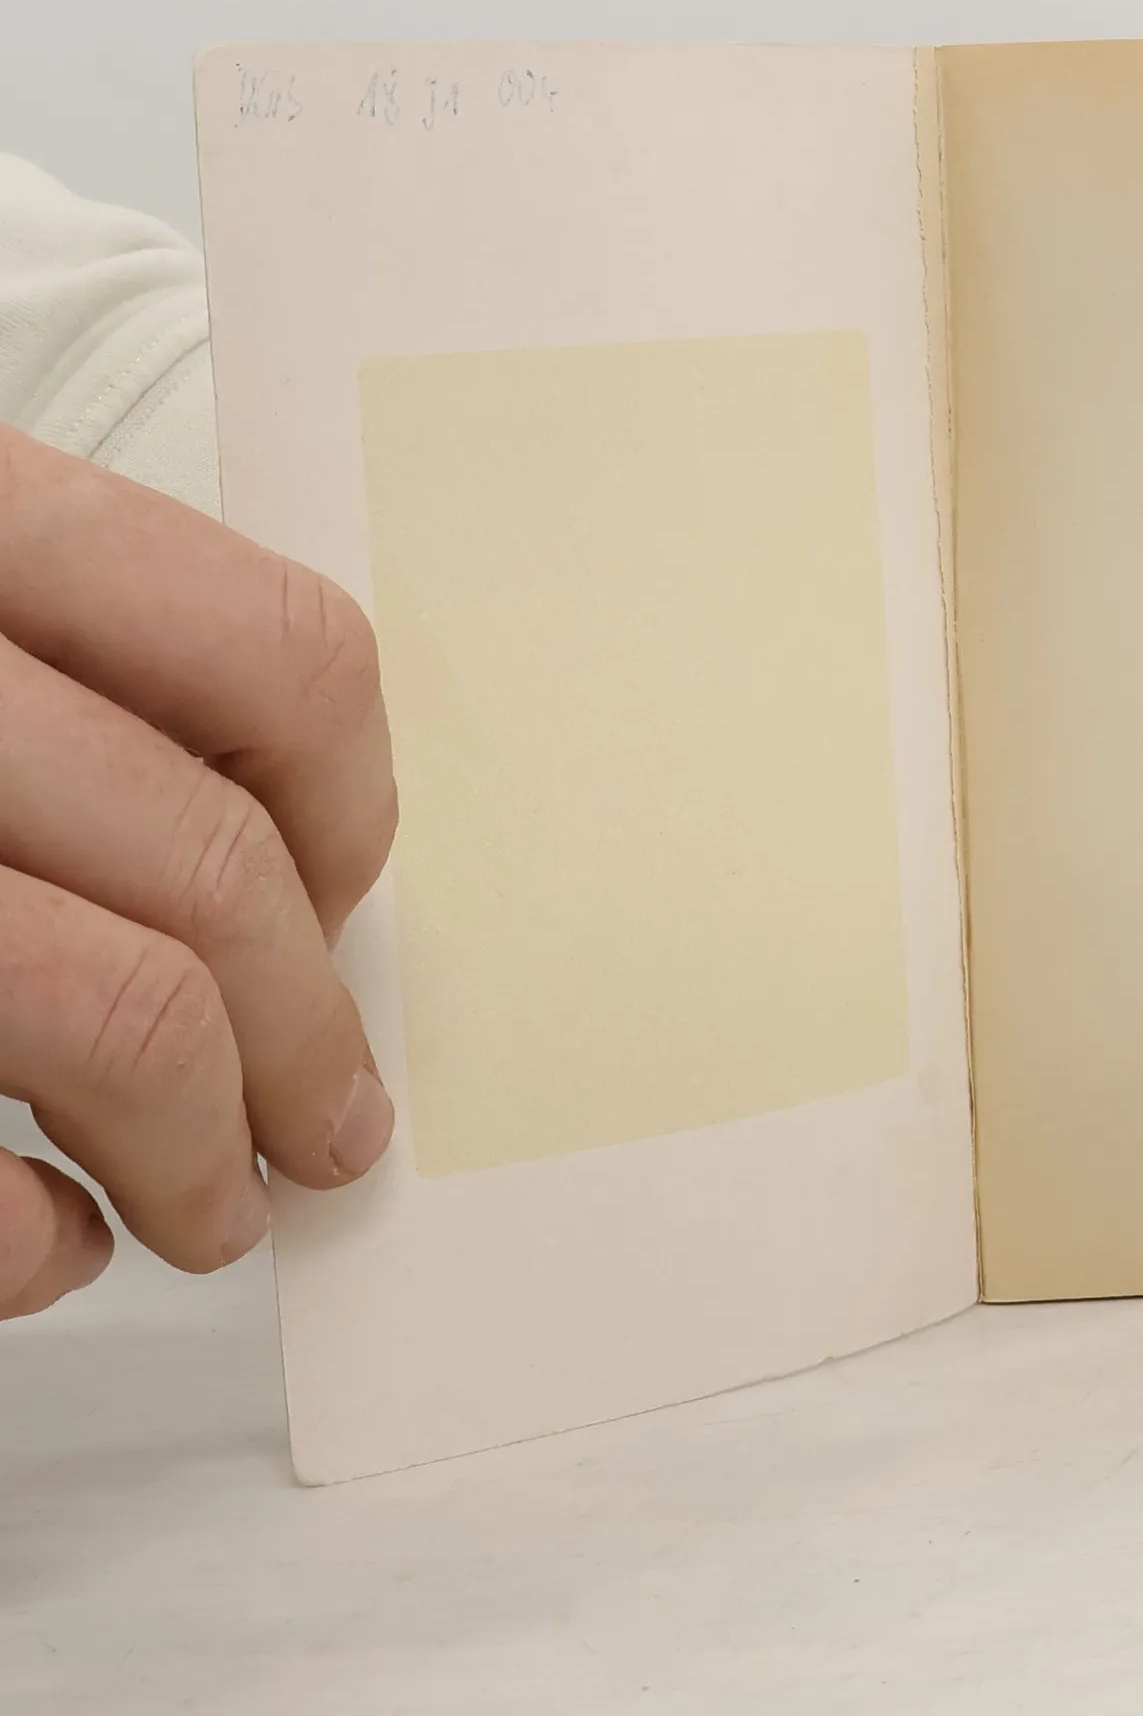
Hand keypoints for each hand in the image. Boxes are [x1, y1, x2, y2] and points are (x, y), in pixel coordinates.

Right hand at [0, 426, 397, 1317]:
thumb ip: (79, 682)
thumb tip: (304, 886)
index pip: (282, 656)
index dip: (353, 813)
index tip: (345, 908)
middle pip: (212, 869)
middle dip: (309, 1037)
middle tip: (330, 1128)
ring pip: (119, 1015)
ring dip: (207, 1151)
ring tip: (215, 1205)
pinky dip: (31, 1242)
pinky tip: (47, 1241)